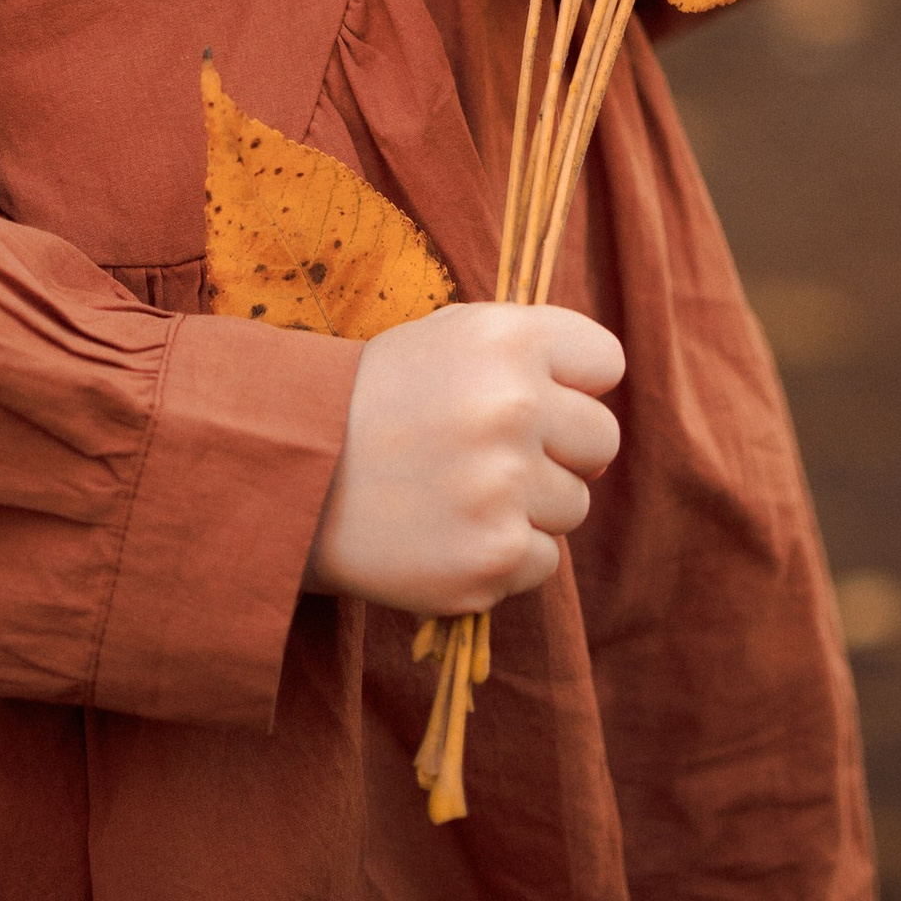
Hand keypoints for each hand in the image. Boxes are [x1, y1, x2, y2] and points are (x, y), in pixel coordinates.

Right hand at [304, 304, 624, 618]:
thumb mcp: (447, 338)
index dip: (576, 383)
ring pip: (573, 507)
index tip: (541, 397)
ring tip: (460, 493)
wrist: (295, 475)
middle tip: (496, 455)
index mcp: (507, 339)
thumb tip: (594, 401)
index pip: (606, 361)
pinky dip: (504, 556)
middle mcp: (513, 406)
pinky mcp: (491, 560)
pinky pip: (543, 563)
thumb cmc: (378, 398)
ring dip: (529, 506)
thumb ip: (525, 352)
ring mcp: (504, 488)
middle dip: (560, 451)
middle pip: (601, 441)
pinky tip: (450, 533)